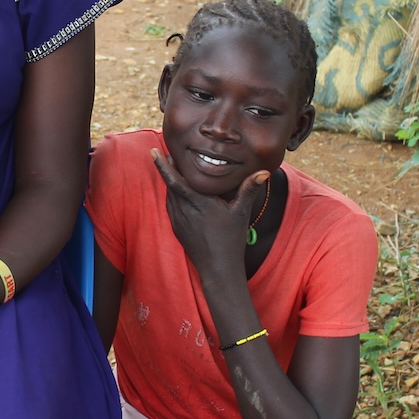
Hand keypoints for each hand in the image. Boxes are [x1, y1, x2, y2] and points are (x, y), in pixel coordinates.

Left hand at [151, 150, 267, 277]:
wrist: (218, 268)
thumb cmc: (231, 240)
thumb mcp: (241, 212)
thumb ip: (249, 189)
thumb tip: (264, 171)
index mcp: (198, 203)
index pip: (175, 180)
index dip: (163, 165)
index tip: (154, 151)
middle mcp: (184, 210)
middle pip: (170, 184)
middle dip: (166, 167)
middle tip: (166, 150)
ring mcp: (178, 219)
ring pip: (169, 194)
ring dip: (169, 180)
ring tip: (170, 164)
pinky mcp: (176, 227)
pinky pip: (170, 205)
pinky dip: (171, 193)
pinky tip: (176, 188)